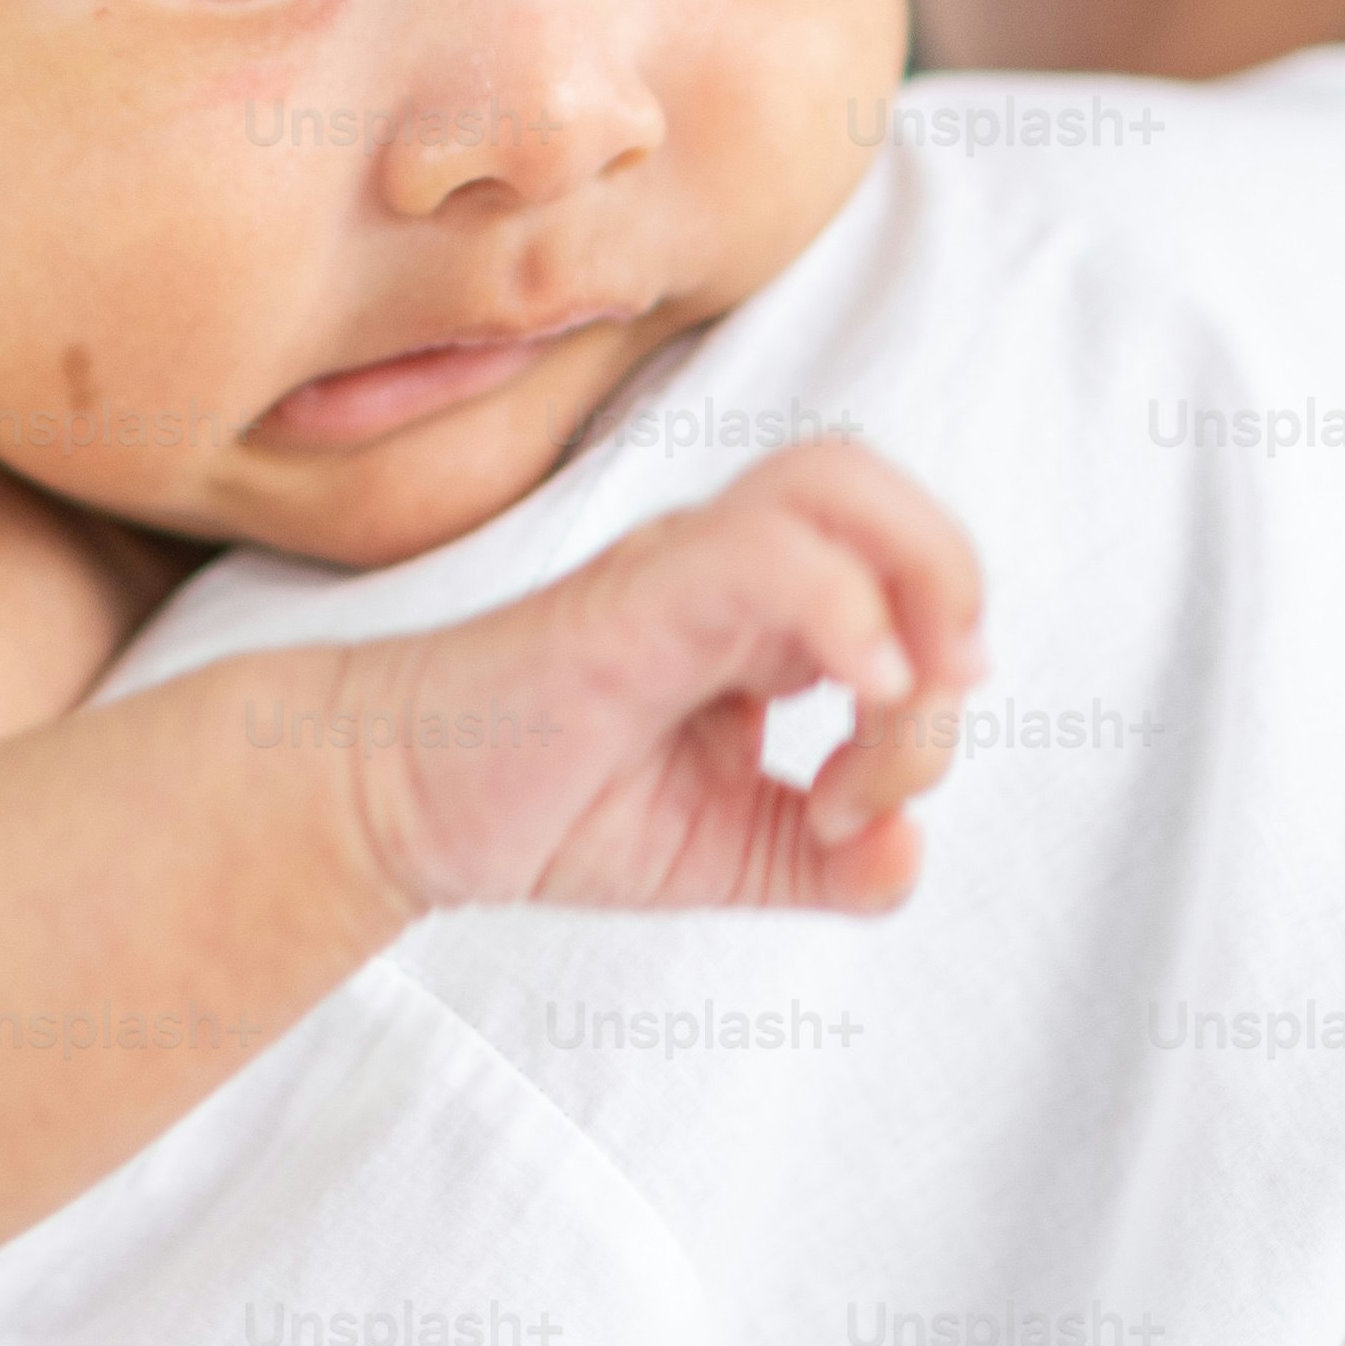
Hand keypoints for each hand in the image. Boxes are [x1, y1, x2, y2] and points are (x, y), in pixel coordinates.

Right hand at [335, 441, 984, 919]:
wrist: (392, 805)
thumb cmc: (537, 801)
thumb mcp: (721, 850)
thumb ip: (825, 861)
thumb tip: (910, 856)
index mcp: (751, 609)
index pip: (897, 575)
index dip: (933, 692)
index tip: (864, 812)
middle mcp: (722, 565)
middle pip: (879, 488)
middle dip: (952, 585)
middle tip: (931, 704)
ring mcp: (676, 569)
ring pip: (837, 484)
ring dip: (916, 583)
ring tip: (894, 698)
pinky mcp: (633, 600)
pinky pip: (767, 555)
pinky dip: (847, 609)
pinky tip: (856, 694)